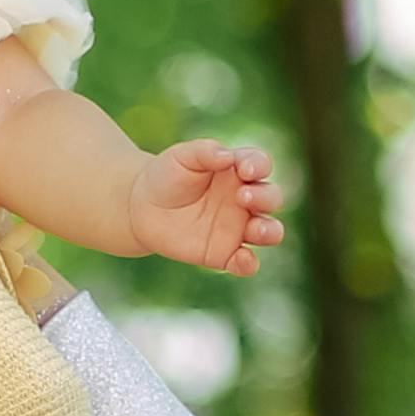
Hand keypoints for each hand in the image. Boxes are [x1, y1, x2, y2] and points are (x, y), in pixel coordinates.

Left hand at [127, 138, 282, 276]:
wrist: (142, 207)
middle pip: (271, 198)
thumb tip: (228, 157)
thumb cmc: (168, 175)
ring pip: (269, 231)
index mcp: (238, 170)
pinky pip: (246, 262)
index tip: (244, 169)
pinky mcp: (225, 254)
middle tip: (242, 196)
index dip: (259, 165)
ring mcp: (237, 228)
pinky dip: (250, 263)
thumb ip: (205, 151)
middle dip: (265, 197)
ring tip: (256, 229)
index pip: (261, 164)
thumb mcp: (182, 156)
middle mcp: (245, 200)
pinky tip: (243, 259)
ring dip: (270, 231)